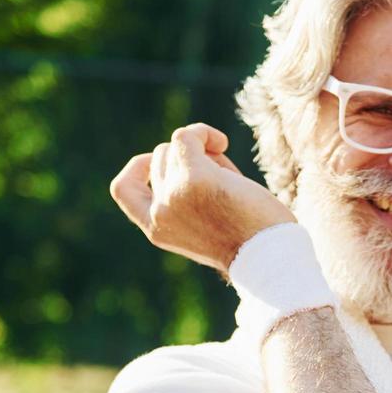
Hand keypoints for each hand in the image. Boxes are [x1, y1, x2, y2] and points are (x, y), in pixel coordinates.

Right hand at [108, 123, 295, 270]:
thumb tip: (190, 146)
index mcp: (157, 229)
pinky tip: (223, 143)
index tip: (169, 162)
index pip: (123, 188)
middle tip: (221, 177)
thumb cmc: (251, 241)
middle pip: (159, 160)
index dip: (140, 167)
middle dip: (189, 159)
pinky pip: (186, 136)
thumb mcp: (204, 220)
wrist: (269, 259)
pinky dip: (203, 133)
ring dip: (202, 151)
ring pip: (173, 147)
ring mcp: (174, 195)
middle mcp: (159, 213)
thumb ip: (187, 191)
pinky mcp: (194, 180)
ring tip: (229, 174)